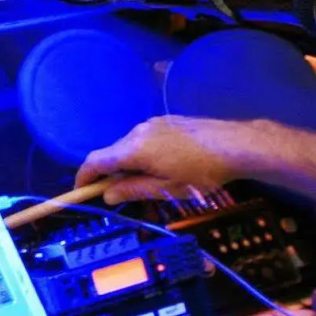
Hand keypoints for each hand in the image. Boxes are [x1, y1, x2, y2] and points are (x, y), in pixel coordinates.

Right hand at [76, 116, 250, 203]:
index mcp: (134, 148)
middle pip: (112, 152)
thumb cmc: (201, 172)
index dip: (84, 177)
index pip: (96, 160)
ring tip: (144, 183)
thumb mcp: (166, 189)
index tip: (80, 192)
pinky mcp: (167, 120)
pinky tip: (160, 166)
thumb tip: (108, 195)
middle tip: (116, 194)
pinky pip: (143, 138)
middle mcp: (138, 130)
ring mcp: (153, 123)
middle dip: (108, 173)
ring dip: (127, 163)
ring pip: (128, 145)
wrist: (235, 144)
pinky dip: (141, 154)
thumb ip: (133, 190)